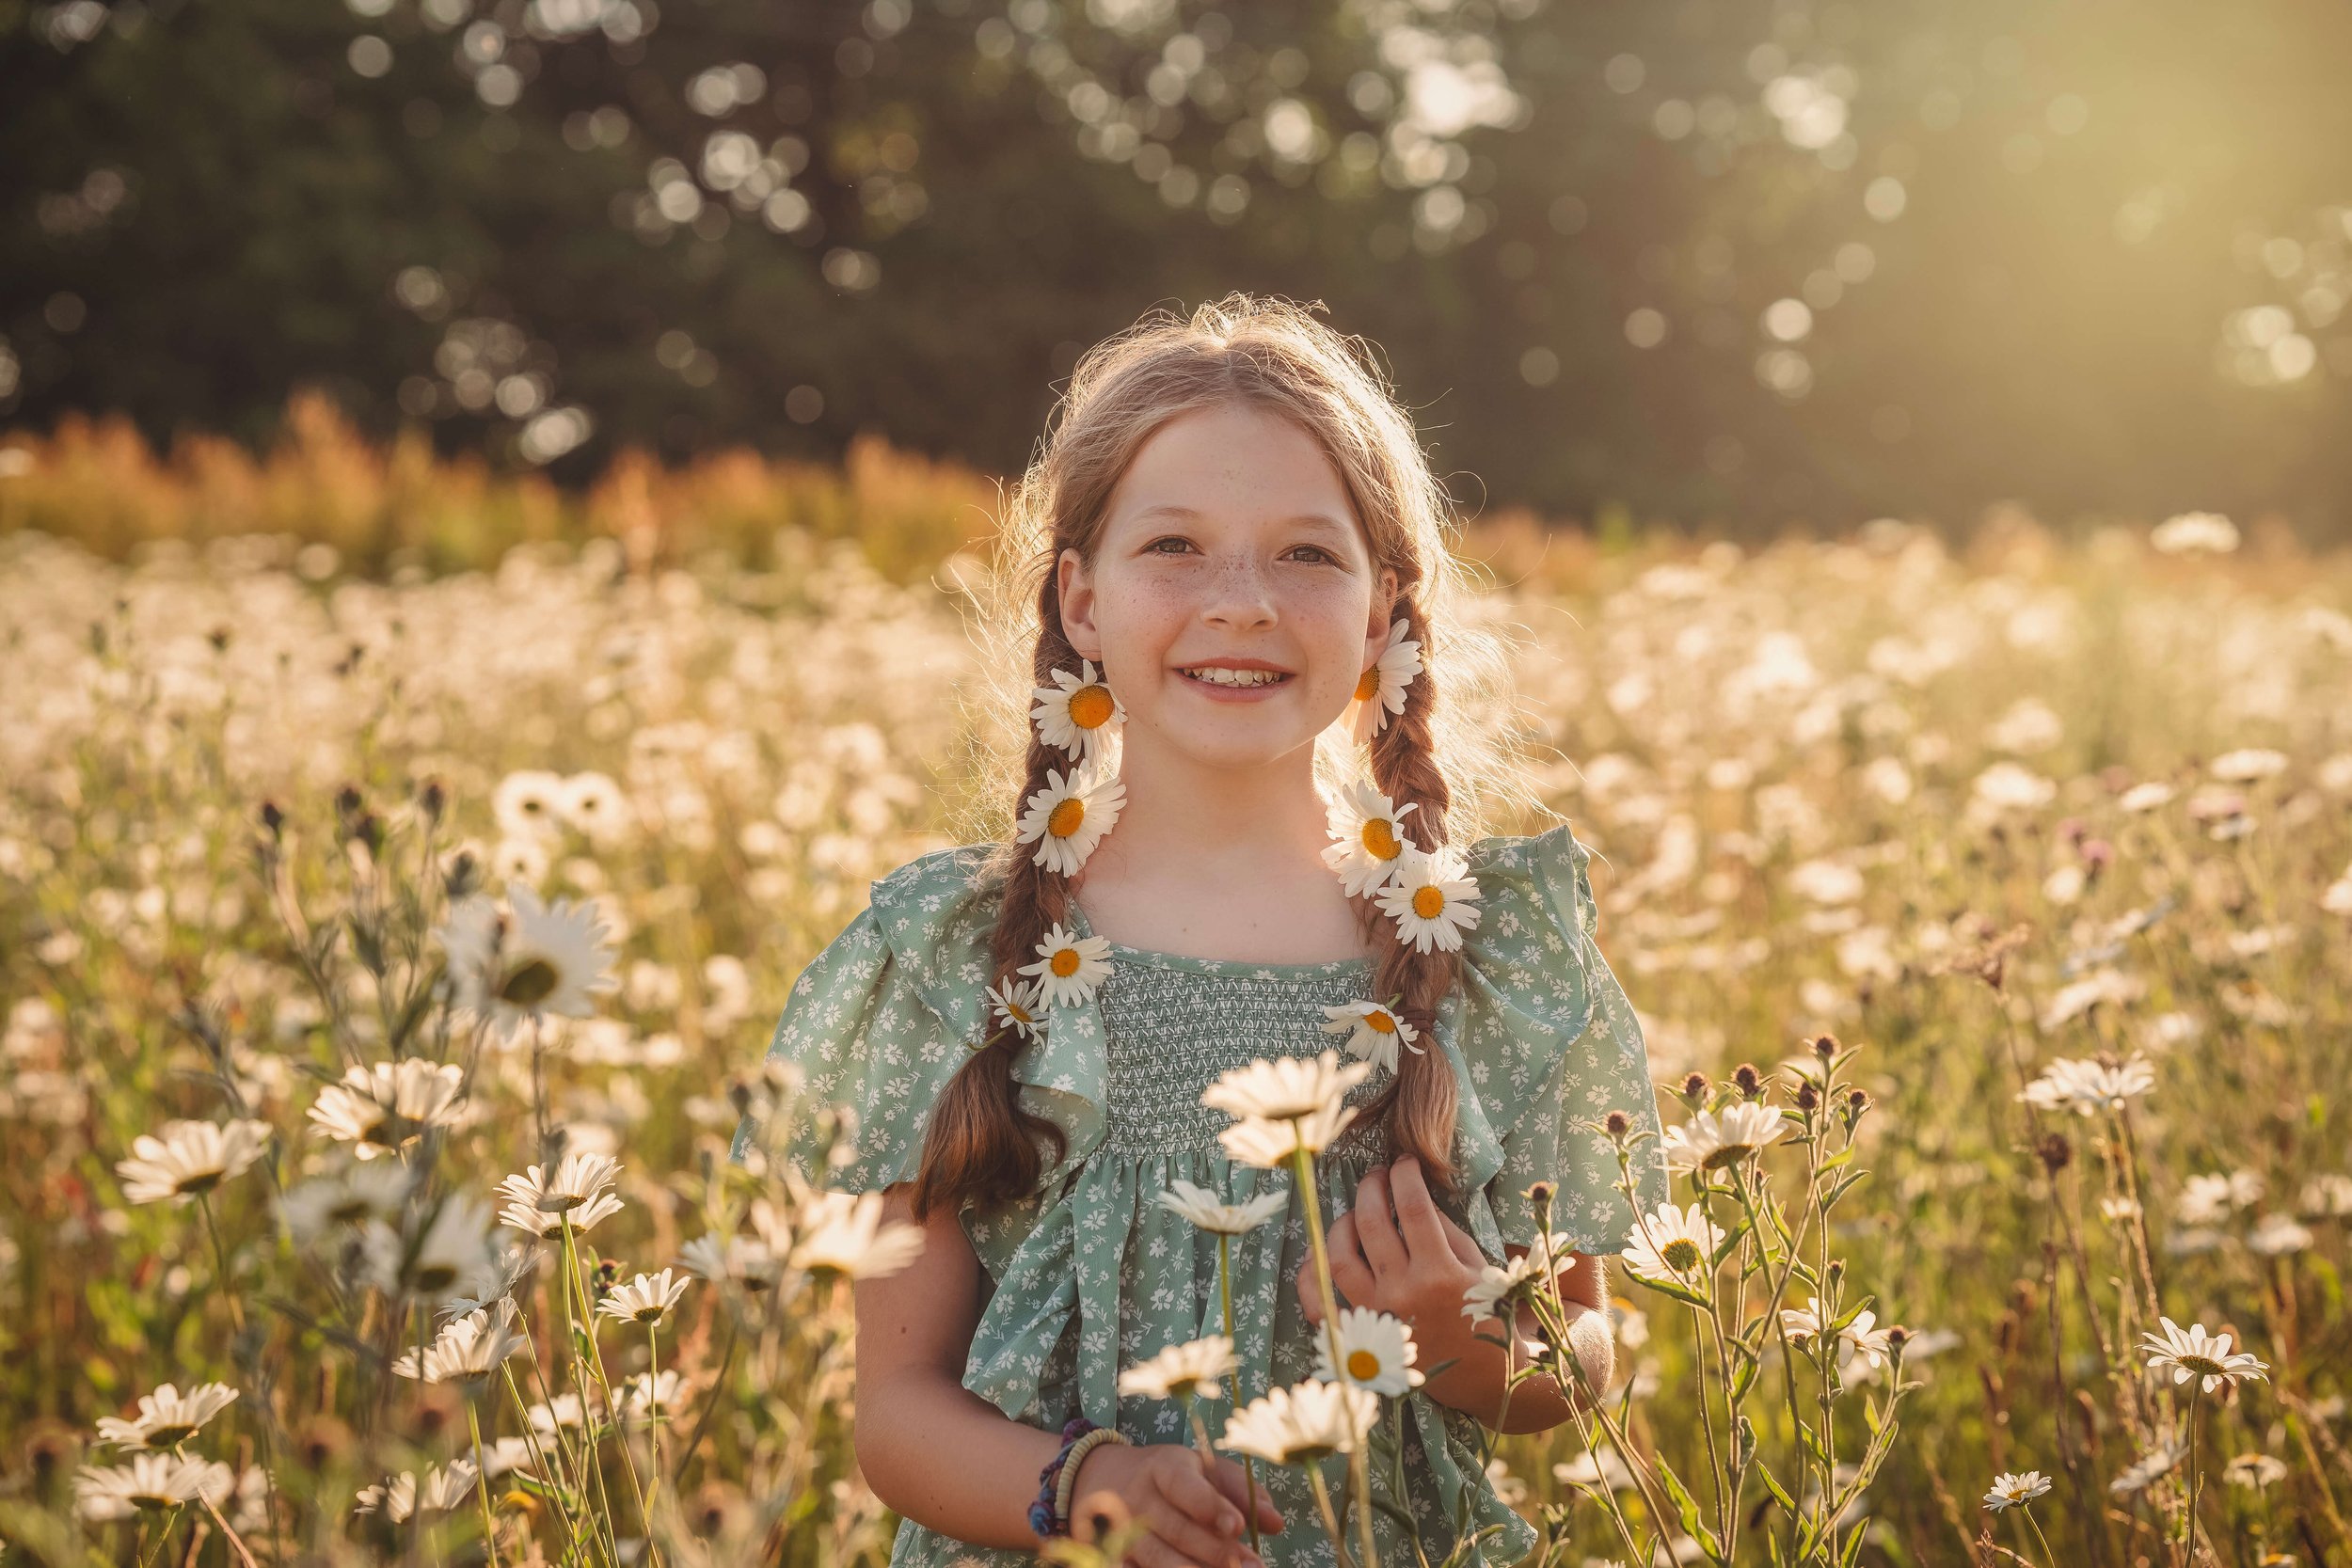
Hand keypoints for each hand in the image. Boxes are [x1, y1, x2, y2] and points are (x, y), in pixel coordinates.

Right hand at [1064, 1440, 1285, 1567]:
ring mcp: (1123, 1530)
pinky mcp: (1116, 1555)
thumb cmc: (1174, 1475)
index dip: (1209, 1506)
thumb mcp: (1206, 1470)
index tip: (1237, 1526)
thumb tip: (1275, 1523)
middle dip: (1216, 1552)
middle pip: (1176, 1528)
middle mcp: (1138, 1497)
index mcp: (1164, 1467)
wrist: (1106, 1478)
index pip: (1183, 1485)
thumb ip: (1242, 1491)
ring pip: (1157, 1557)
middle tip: (1253, 1567)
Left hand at [1295, 1154, 1488, 1335]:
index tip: (1404, 1163)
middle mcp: (1404, 1293)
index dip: (1404, 1175)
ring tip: (1354, 1212)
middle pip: (1370, 1223)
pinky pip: (1320, 1306)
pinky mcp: (1362, 1339)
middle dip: (1370, 1187)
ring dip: (1342, 1223)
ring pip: (1339, 1257)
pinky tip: (1317, 1253)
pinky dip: (1311, 1278)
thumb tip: (1411, 1196)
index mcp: (1441, 1273)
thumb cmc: (1486, 1315)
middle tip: (1376, 1176)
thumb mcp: (1478, 1267)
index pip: (1412, 1206)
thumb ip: (1445, 1230)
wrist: (1484, 1379)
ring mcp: (1378, 1317)